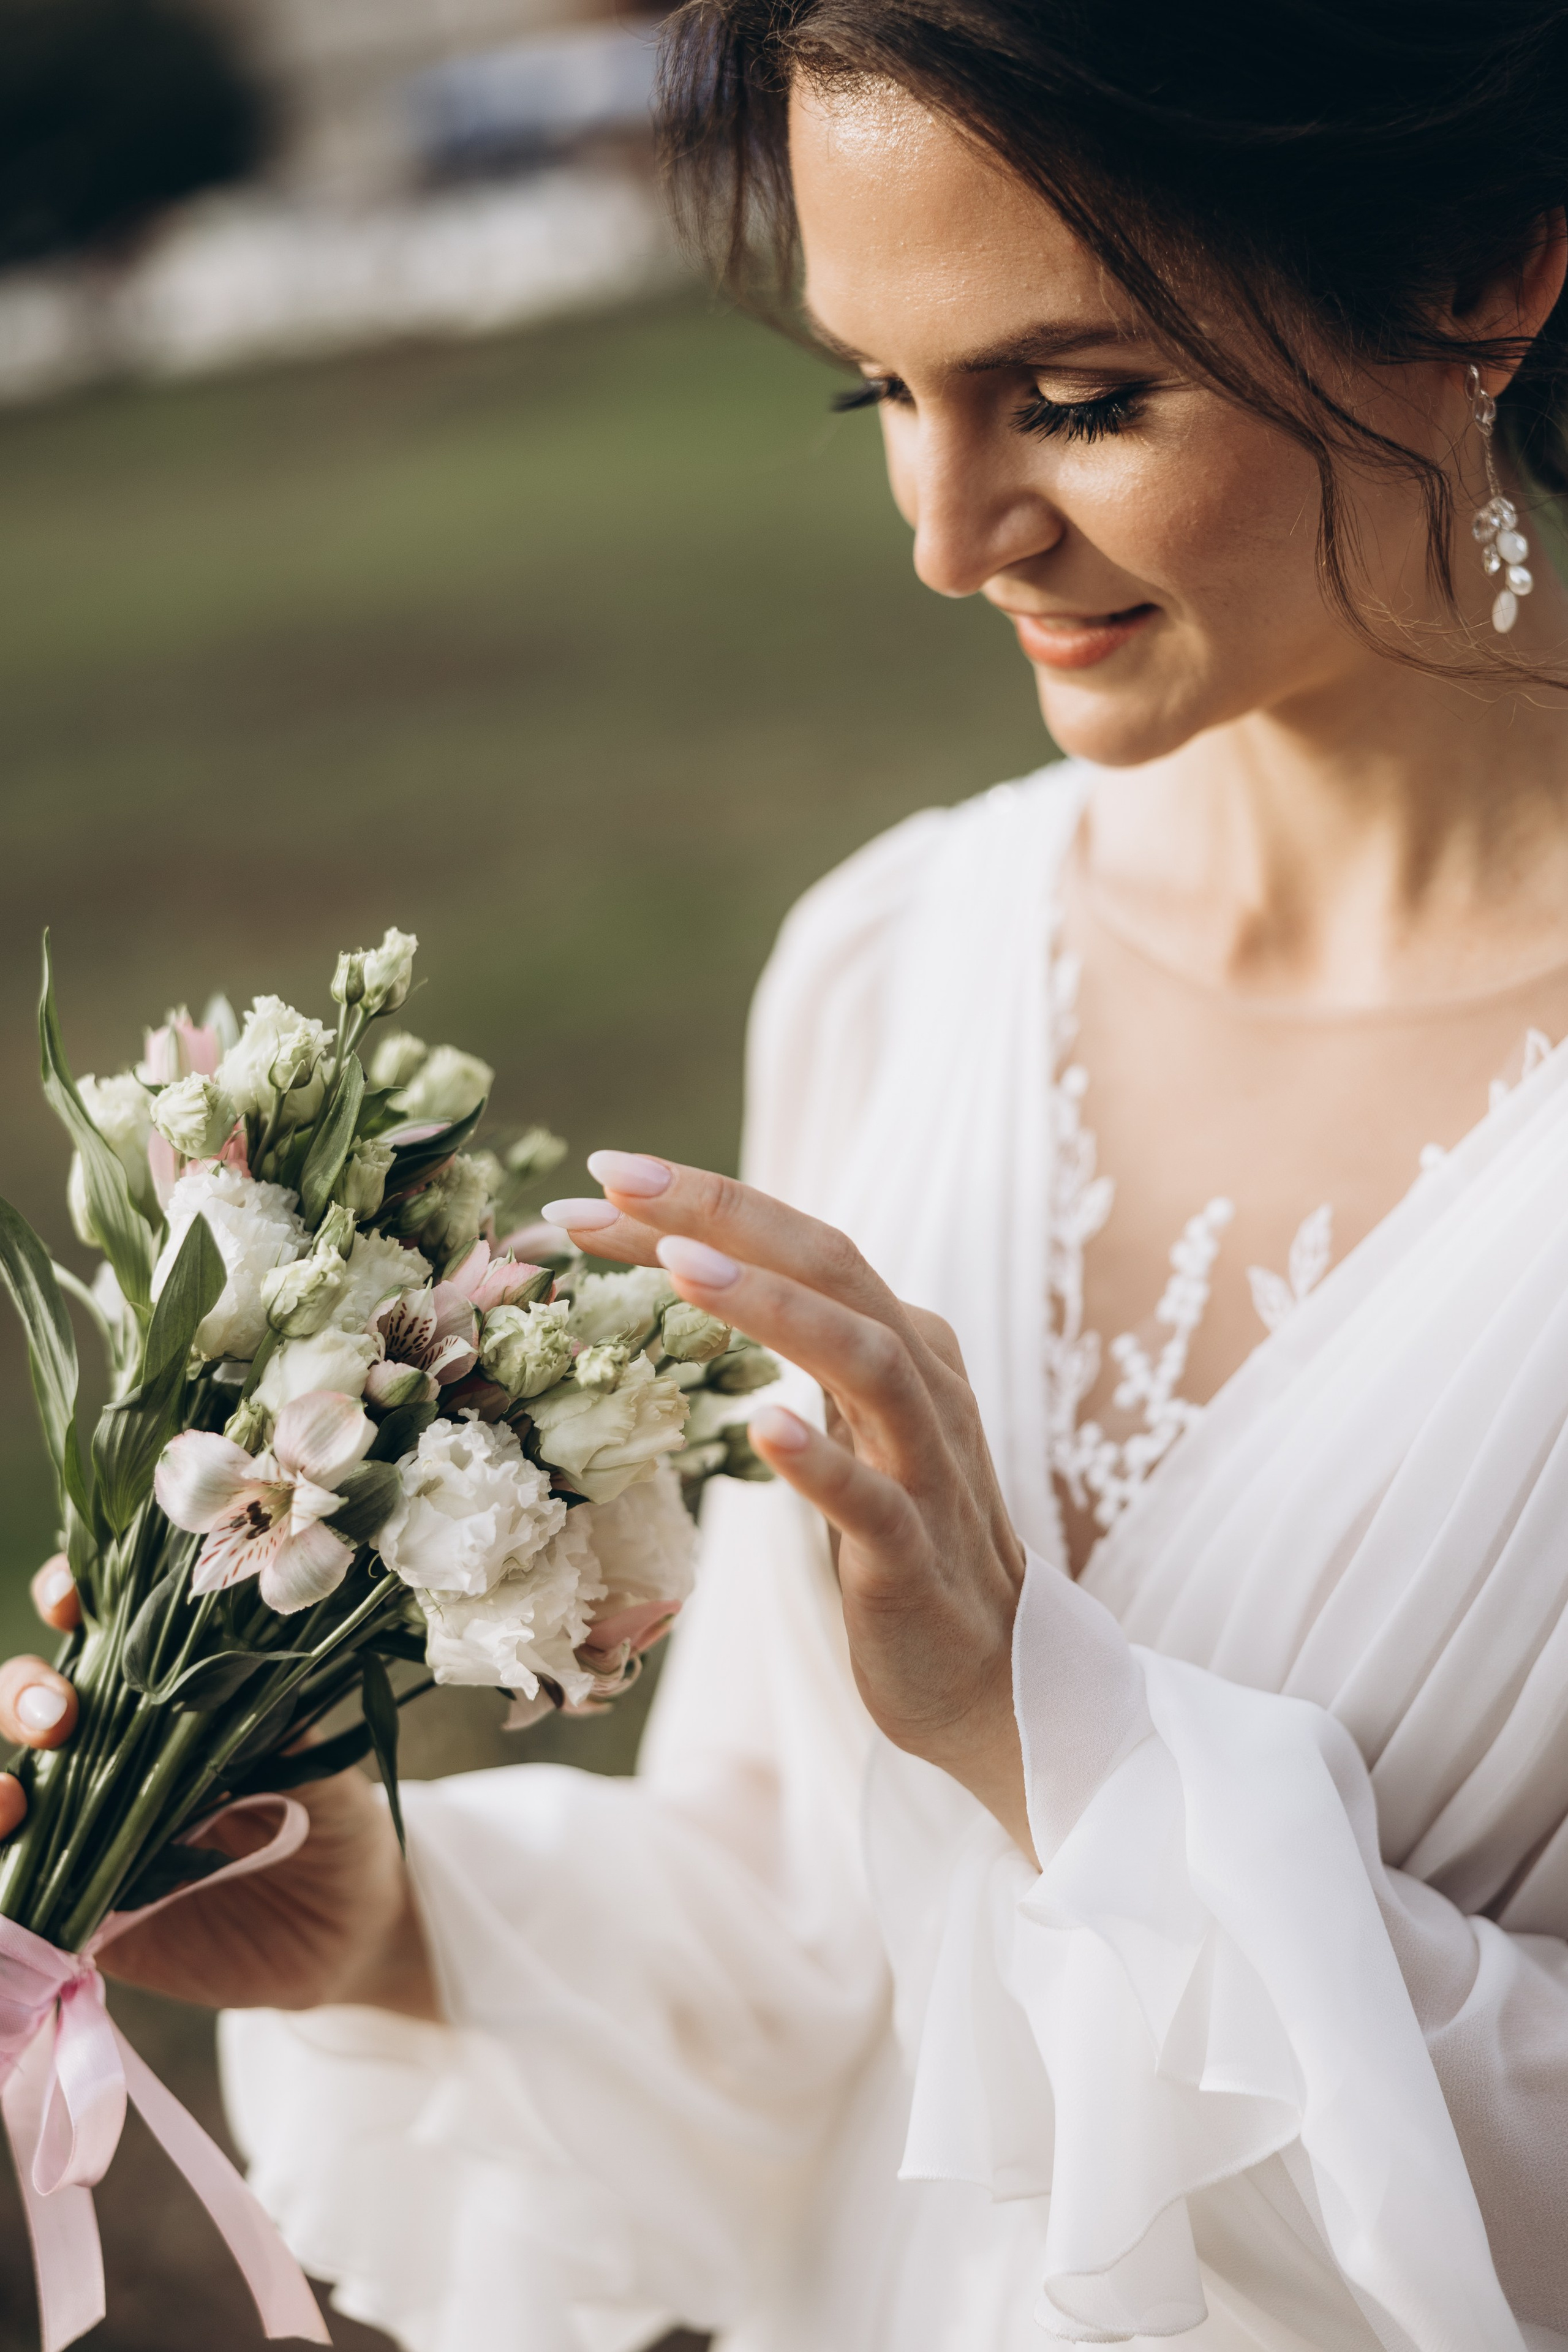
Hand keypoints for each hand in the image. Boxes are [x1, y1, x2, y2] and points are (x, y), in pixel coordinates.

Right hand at [0, 1563, 438, 2015]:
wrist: (349, 1931)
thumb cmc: (333, 1820)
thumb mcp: (311, 1757)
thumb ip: (261, 1721)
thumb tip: (223, 1682)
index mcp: (165, 1697)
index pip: (95, 1628)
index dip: (67, 1600)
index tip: (71, 1598)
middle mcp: (112, 1755)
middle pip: (27, 1703)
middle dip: (22, 1691)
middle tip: (58, 1715)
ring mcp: (90, 1831)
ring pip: (10, 1791)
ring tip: (11, 1799)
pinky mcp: (87, 1911)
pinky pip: (18, 1892)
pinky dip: (1, 1868)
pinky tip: (7, 1850)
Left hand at [545, 1154, 1035, 1859]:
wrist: (990, 1671)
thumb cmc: (900, 1537)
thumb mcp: (853, 1423)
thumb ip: (807, 1346)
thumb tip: (706, 1270)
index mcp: (903, 1343)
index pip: (800, 1248)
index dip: (706, 1204)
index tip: (602, 1178)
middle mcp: (925, 1385)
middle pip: (833, 1270)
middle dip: (724, 1217)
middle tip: (615, 1184)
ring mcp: (926, 1468)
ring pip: (867, 1361)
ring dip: (773, 1308)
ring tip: (682, 1269)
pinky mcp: (914, 1557)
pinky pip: (875, 1499)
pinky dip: (821, 1459)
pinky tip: (766, 1426)